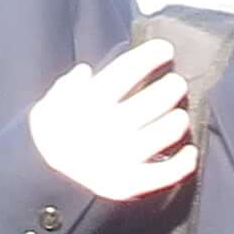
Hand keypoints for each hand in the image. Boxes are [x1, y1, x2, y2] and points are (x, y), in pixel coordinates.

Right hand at [27, 42, 194, 203]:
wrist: (44, 184)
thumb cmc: (53, 138)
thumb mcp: (47, 108)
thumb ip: (66, 88)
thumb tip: (85, 72)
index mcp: (87, 104)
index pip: (125, 71)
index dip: (149, 56)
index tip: (165, 49)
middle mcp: (106, 128)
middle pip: (154, 100)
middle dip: (172, 88)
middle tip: (177, 84)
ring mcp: (120, 157)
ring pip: (165, 132)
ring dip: (178, 121)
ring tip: (179, 115)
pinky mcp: (129, 183)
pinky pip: (166, 173)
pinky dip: (183, 163)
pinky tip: (189, 152)